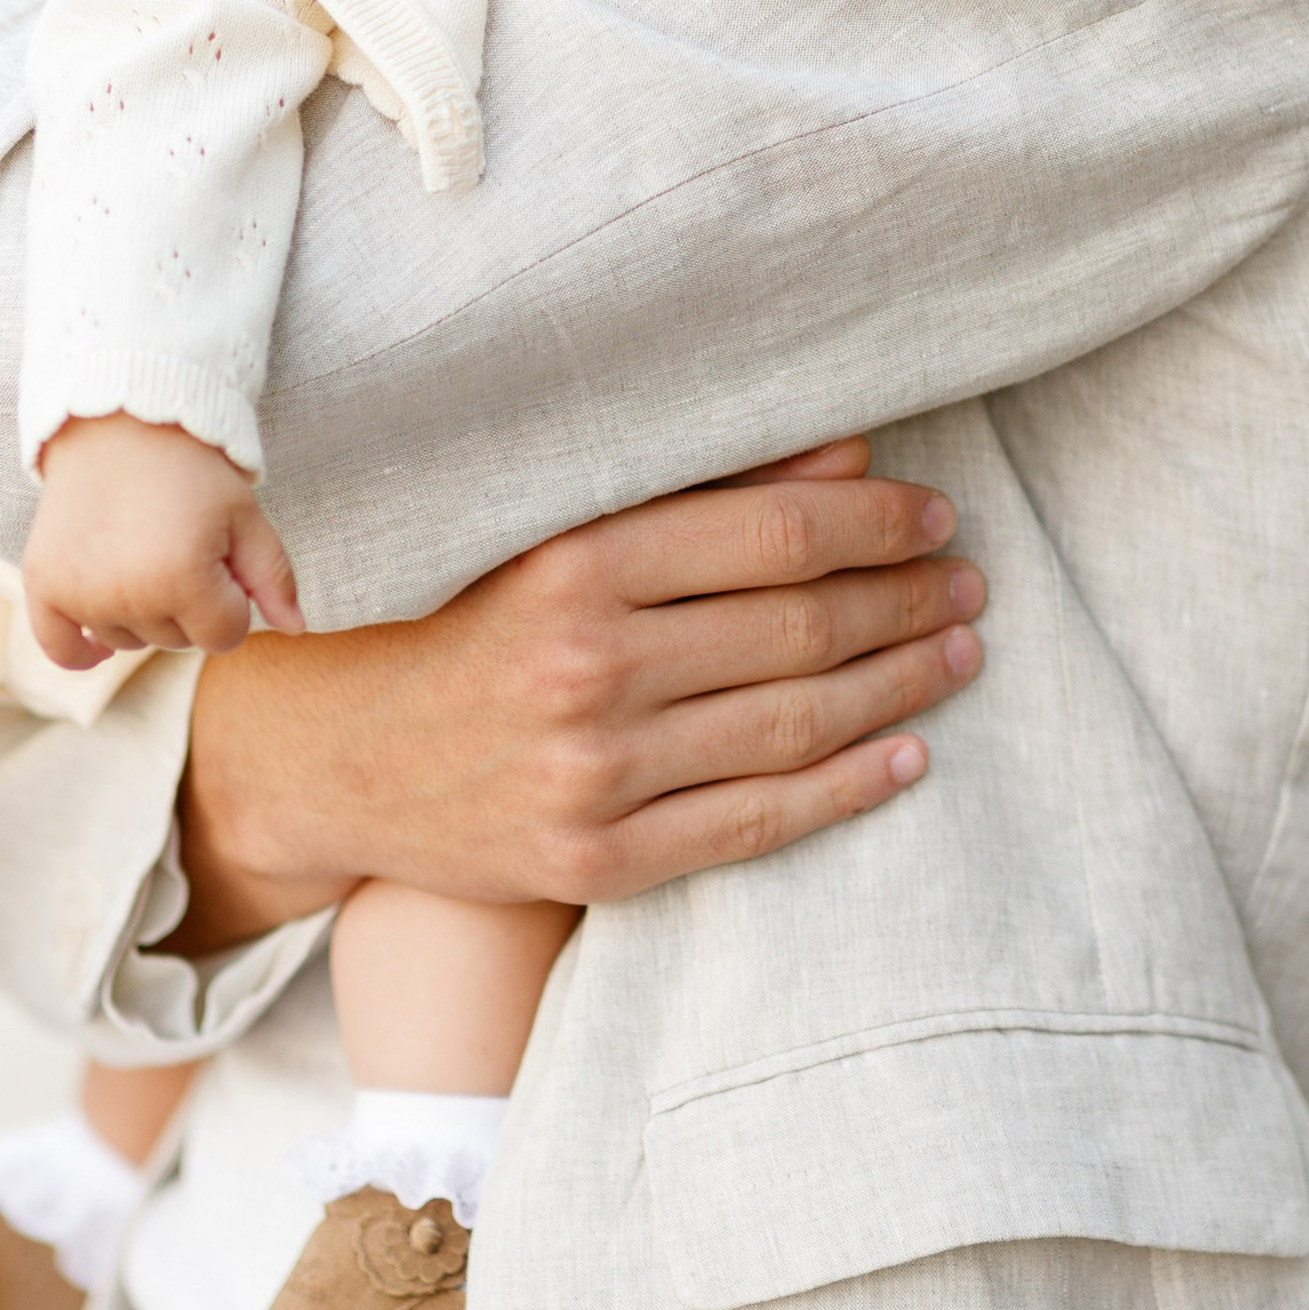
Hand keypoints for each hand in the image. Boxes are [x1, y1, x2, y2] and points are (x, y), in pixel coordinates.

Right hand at [23, 413, 304, 671]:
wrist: (120, 422)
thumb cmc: (193, 470)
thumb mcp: (245, 516)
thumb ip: (273, 578)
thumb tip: (296, 630)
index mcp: (183, 579)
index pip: (224, 637)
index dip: (230, 601)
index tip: (219, 558)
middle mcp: (127, 594)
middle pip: (175, 641)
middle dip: (187, 605)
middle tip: (176, 544)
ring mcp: (81, 592)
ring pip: (127, 642)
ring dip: (140, 614)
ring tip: (141, 554)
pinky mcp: (44, 584)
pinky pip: (61, 648)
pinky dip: (80, 652)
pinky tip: (96, 648)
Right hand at [169, 441, 983, 950]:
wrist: (339, 758)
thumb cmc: (462, 621)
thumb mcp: (555, 534)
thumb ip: (697, 491)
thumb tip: (848, 448)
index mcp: (575, 563)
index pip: (773, 534)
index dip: (875, 520)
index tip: (935, 510)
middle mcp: (587, 667)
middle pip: (797, 627)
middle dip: (905, 598)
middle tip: (970, 581)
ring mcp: (594, 774)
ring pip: (793, 725)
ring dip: (899, 685)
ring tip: (960, 651)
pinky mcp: (596, 861)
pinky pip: (757, 823)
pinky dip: (849, 788)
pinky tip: (908, 754)